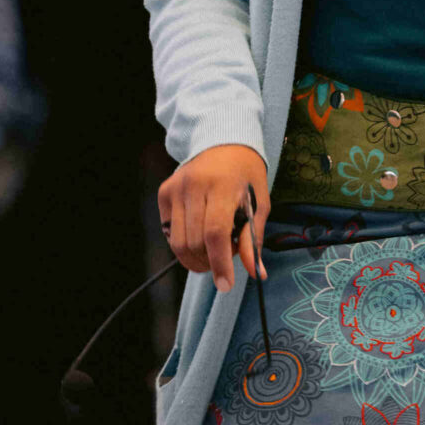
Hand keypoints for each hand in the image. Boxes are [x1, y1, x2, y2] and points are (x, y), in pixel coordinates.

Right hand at [158, 145, 268, 289]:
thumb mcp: (259, 203)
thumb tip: (257, 273)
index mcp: (222, 184)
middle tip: (228, 253)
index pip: (214, 233)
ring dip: (196, 258)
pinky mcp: (164, 192)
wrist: (224, 140)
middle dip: (211, 261)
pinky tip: (200, 233)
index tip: (225, 285)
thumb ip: (253, 238)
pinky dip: (184, 244)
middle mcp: (194, 184)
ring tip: (215, 246)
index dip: (219, 263)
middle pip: (195, 242)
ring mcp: (176, 187)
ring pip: (178, 243)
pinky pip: (170, 233)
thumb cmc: (246, 174)